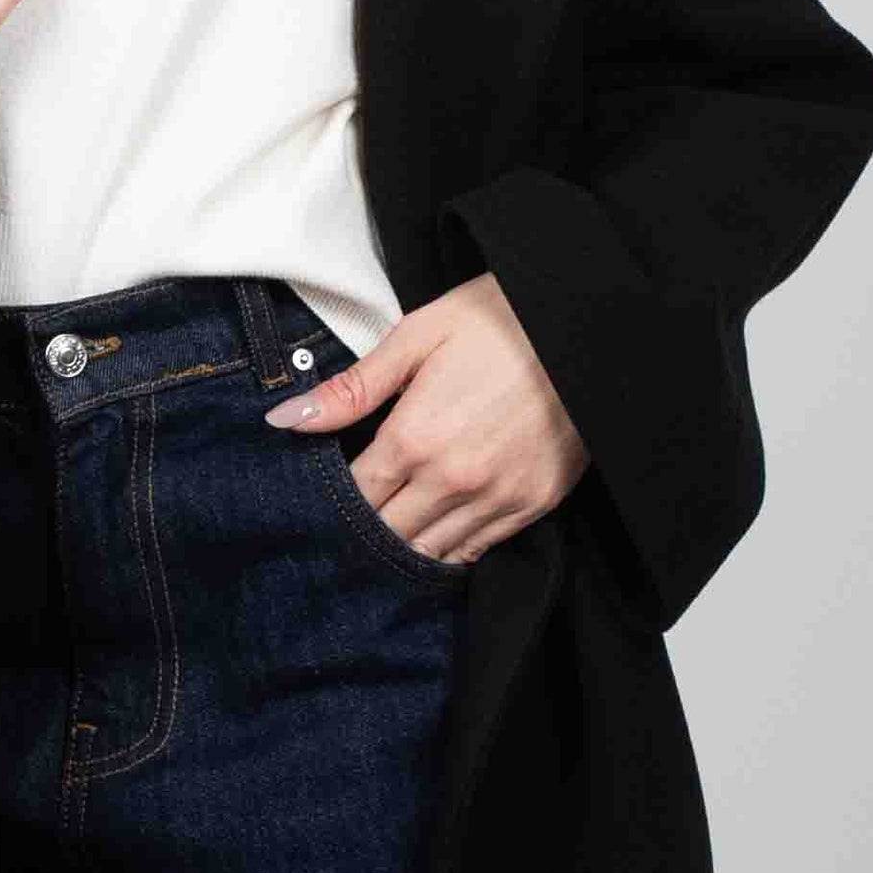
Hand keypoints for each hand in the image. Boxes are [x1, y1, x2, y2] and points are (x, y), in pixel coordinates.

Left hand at [260, 273, 586, 564]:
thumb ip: (351, 389)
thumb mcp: (416, 337)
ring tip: (393, 531)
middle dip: (365, 532)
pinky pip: (478, 550)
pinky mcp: (534, 504)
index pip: (355, 499)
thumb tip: (284, 422)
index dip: (334, 504)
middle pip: (387, 535)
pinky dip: (452, 548)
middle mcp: (453, 479)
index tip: (325, 500)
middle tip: (353, 524)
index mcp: (414, 438)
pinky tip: (438, 531)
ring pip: (431, 553)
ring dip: (406, 546)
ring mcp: (498, 497)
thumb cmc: (497, 319)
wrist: (587, 323)